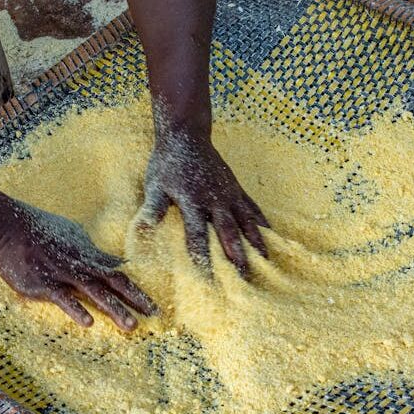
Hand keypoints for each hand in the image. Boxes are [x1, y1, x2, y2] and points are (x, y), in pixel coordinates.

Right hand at [0, 201, 156, 330]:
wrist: (8, 227)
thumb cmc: (38, 230)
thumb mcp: (72, 236)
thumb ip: (94, 252)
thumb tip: (116, 261)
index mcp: (87, 255)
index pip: (118, 274)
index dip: (137, 290)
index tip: (154, 306)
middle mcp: (80, 265)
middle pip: (114, 283)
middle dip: (135, 299)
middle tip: (154, 315)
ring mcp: (63, 274)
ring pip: (94, 292)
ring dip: (114, 308)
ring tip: (130, 325)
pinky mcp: (44, 283)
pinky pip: (63, 298)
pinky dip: (76, 309)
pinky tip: (88, 323)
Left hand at [138, 131, 270, 277]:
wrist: (187, 135)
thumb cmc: (168, 163)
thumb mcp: (155, 184)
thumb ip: (153, 207)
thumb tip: (143, 229)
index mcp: (193, 202)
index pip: (198, 236)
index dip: (203, 257)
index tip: (208, 278)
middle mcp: (215, 200)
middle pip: (228, 233)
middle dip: (236, 256)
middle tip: (244, 278)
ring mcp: (229, 194)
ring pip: (246, 222)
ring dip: (255, 243)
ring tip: (264, 263)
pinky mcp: (237, 188)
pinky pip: (253, 208)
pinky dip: (262, 223)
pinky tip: (270, 237)